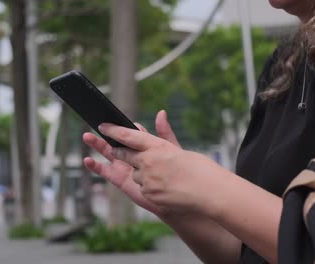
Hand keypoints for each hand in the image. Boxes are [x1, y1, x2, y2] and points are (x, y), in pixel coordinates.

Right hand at [83, 110, 180, 215]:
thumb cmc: (174, 174)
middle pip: (115, 140)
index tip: (112, 118)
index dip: (122, 125)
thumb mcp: (170, 150)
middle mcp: (131, 154)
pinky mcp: (120, 179)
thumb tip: (161, 112)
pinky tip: (87, 160)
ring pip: (107, 152)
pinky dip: (95, 166)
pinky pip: (105, 171)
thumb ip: (164, 132)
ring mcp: (124, 166)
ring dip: (96, 145)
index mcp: (142, 145)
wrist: (172, 196)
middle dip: (104, 133)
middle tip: (96, 124)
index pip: (130, 132)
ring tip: (86, 136)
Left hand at [99, 123, 217, 213]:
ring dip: (141, 173)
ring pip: (135, 174)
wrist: (211, 193)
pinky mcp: (148, 195)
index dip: (114, 130)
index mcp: (157, 146)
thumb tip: (159, 115)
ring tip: (162, 176)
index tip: (104, 126)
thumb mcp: (181, 149)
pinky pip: (143, 189)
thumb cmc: (201, 169)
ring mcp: (147, 179)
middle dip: (119, 152)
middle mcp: (148, 161)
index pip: (129, 135)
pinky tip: (166, 188)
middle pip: (125, 154)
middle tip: (115, 150)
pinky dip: (150, 187)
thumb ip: (165, 136)